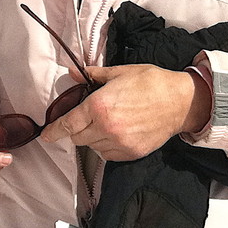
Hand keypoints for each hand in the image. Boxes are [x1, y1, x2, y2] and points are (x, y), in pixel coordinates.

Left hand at [40, 64, 210, 161]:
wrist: (181, 102)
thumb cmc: (150, 82)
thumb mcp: (119, 73)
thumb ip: (93, 75)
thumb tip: (73, 72)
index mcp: (99, 106)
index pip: (68, 124)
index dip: (54, 131)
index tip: (46, 135)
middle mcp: (106, 128)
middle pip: (77, 138)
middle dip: (75, 129)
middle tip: (83, 118)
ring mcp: (119, 143)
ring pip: (92, 147)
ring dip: (91, 137)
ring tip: (103, 122)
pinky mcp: (131, 153)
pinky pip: (108, 154)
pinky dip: (105, 146)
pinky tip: (114, 132)